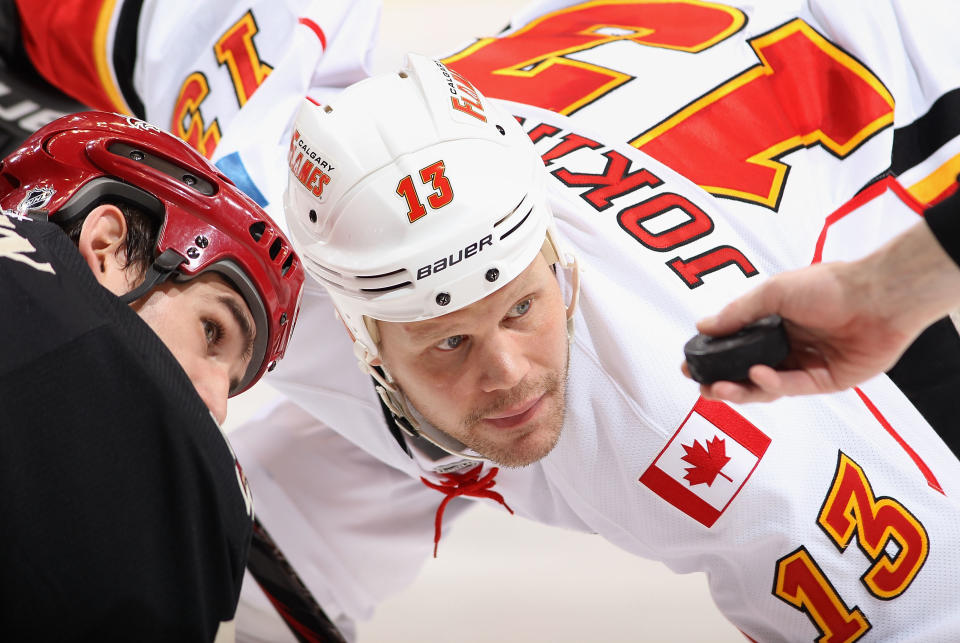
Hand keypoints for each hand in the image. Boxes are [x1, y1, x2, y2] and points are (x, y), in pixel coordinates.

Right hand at [682, 261, 913, 402]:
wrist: (877, 297)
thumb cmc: (829, 285)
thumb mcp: (772, 292)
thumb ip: (737, 314)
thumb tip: (702, 326)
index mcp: (774, 323)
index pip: (737, 346)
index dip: (714, 357)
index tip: (690, 364)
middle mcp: (789, 346)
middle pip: (748, 372)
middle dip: (722, 382)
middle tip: (700, 386)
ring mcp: (806, 365)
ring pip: (767, 386)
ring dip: (741, 389)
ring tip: (718, 388)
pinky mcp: (826, 381)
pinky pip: (793, 387)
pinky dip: (773, 383)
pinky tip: (759, 373)